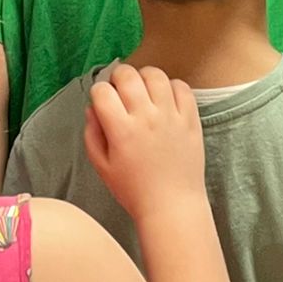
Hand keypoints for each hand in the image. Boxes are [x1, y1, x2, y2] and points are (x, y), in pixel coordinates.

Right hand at [84, 64, 205, 220]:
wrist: (172, 206)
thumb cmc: (134, 190)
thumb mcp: (102, 167)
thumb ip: (92, 135)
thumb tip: (92, 107)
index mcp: (122, 131)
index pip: (103, 91)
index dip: (98, 92)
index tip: (102, 100)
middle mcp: (146, 118)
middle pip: (128, 76)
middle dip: (118, 76)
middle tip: (120, 89)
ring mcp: (171, 116)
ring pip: (156, 75)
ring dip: (144, 76)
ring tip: (143, 89)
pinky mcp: (190, 119)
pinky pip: (182, 87)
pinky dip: (171, 85)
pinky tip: (165, 97)